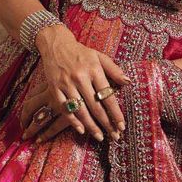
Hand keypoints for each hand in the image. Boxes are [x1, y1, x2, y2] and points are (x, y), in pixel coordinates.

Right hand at [24, 24, 130, 142]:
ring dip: (91, 126)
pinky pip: (64, 108)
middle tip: (114, 136)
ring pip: (80, 110)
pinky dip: (72, 120)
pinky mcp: (54, 88)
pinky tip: (81, 129)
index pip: (108, 96)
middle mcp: (80, 77)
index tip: (122, 126)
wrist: (56, 44)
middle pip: (95, 106)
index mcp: (94, 70)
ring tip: (99, 136)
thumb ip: (114, 69)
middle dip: (106, 123)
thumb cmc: (81, 52)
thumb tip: (128, 82)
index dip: (116, 113)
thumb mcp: (99, 56)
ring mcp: (66, 84)